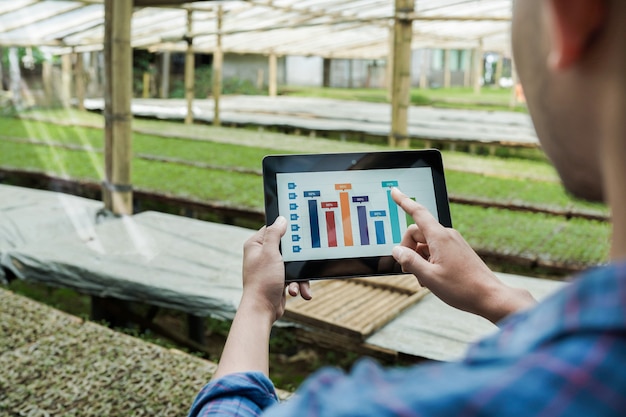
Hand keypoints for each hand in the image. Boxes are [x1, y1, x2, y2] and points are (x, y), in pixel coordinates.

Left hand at [241, 216, 311, 322]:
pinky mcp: (278, 280)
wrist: (262, 309)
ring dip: (299, 277)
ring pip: (293, 264)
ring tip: (298, 287)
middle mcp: (262, 255)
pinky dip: (297, 285)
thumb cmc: (263, 281)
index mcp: (256, 245)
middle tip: (302, 261)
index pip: (273, 230)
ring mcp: (271, 268)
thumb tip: (281, 219)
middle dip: (297, 260)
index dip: (287, 230)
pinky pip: (293, 277)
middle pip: (288, 248)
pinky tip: (297, 292)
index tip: (299, 231)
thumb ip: (275, 234)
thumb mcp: (270, 253)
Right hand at [390, 188, 534, 323]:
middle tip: (407, 269)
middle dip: (407, 249)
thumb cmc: (461, 288)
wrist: (490, 297)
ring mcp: (453, 243)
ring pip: (426, 244)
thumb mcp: (428, 276)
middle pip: (417, 233)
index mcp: (439, 237)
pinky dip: (428, 261)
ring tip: (424, 279)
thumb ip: (409, 261)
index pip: (417, 212)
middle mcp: (447, 236)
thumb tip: (397, 250)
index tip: (394, 191)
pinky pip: (436, 250)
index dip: (403, 201)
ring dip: (418, 259)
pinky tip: (432, 278)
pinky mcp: (457, 251)